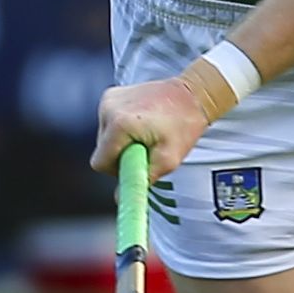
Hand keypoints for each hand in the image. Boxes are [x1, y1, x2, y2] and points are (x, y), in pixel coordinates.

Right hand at [89, 73, 216, 176]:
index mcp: (119, 123)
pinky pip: (109, 123)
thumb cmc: (184, 125)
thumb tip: (119, 198)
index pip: (100, 163)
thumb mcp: (168, 160)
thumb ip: (141, 180)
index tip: (137, 163)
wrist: (193, 94)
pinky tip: (142, 123)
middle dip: (121, 155)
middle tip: (147, 148)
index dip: (117, 170)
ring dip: (122, 141)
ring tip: (147, 133)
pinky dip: (122, 128)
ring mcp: (108, 99)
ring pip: (104, 137)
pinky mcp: (111, 95)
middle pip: (102, 150)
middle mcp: (108, 108)